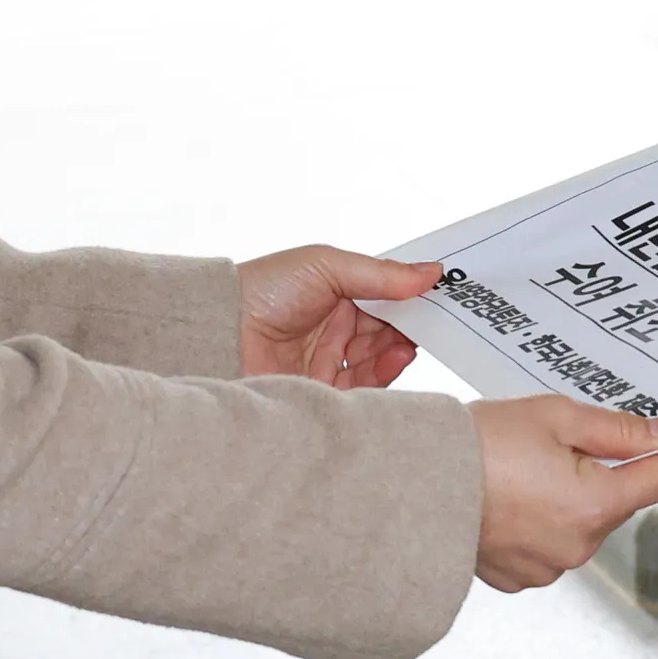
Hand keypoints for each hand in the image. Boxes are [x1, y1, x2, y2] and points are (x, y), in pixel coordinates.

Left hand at [236, 246, 435, 388]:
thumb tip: (432, 273)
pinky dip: (384, 375)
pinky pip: (363, 389)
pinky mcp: (320, 392)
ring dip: (398, 350)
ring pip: (378, 359)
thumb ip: (381, 274)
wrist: (218, 332)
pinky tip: (395, 359)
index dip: (410, 298)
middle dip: (410, 326)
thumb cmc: (264, 288)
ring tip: (408, 343)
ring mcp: (326, 360)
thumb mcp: (327, 266)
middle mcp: (332, 327)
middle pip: (386, 330)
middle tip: (431, 323)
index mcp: (334, 293)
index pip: (384, 298)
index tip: (439, 298)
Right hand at [470, 394, 657, 589]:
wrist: (409, 487)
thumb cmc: (478, 445)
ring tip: (521, 463)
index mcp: (596, 505)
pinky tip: (509, 493)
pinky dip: (541, 516)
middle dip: (604, 466)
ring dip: (569, 492)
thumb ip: (618, 430)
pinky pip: (548, 541)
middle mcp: (579, 546)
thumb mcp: (555, 417)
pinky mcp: (519, 576)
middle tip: (567, 434)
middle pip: (616, 498)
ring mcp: (549, 567)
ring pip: (581, 520)